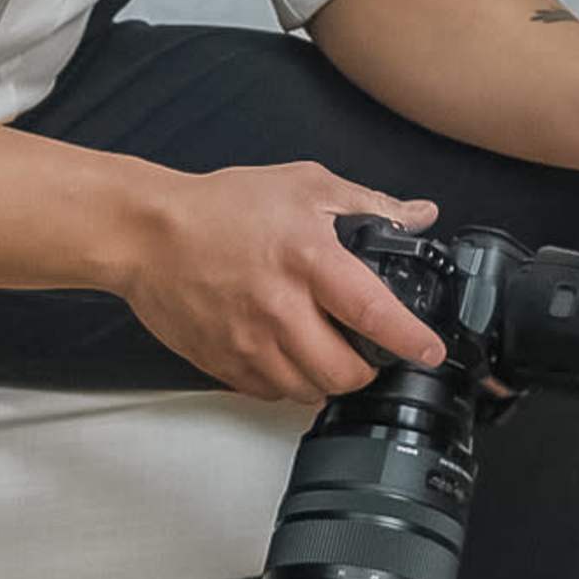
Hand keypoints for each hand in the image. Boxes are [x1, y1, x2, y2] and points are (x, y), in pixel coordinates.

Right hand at [121, 164, 450, 402]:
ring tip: (328, 349)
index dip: (410, 339)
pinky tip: (290, 353)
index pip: (372, 312)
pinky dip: (290, 382)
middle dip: (368, 367)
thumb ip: (369, 204)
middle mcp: (280, 310)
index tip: (431, 352)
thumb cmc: (222, 207)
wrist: (146, 234)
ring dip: (328, 378)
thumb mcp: (304, 185)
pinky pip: (272, 393)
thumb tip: (419, 214)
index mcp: (308, 261)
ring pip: (309, 391)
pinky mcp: (224, 364)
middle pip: (343, 372)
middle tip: (370, 349)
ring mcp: (249, 344)